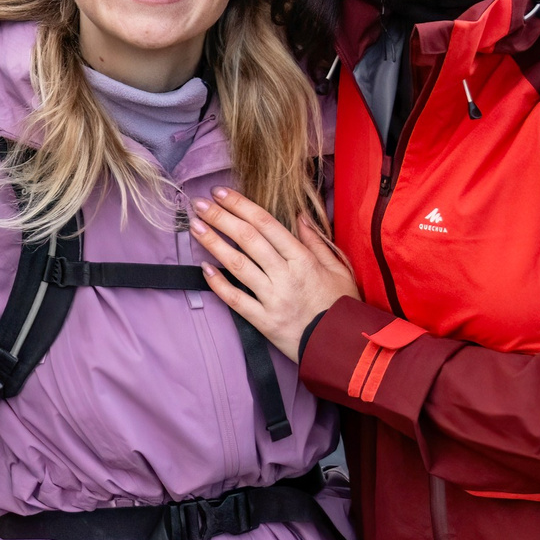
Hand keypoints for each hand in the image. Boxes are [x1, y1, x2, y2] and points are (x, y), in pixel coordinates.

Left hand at [191, 188, 359, 360]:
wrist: (344, 347)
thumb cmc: (342, 306)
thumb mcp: (338, 269)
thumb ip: (316, 242)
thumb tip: (299, 216)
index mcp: (304, 260)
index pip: (266, 224)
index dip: (240, 205)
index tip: (220, 193)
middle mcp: (286, 276)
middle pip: (247, 239)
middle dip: (220, 218)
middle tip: (200, 204)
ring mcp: (273, 299)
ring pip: (237, 265)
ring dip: (213, 244)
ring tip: (195, 226)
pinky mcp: (264, 321)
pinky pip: (236, 300)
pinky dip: (218, 284)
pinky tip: (203, 268)